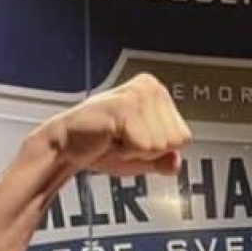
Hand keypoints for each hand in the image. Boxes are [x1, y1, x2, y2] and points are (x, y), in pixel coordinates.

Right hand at [38, 73, 190, 176]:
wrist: (67, 147)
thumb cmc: (103, 147)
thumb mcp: (144, 156)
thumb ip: (165, 160)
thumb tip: (175, 163)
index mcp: (159, 93)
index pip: (184, 137)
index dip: (158, 150)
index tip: (134, 140)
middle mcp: (151, 88)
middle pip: (176, 141)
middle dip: (149, 151)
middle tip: (123, 140)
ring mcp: (139, 95)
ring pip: (160, 145)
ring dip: (135, 151)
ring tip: (115, 138)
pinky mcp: (125, 107)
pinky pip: (143, 146)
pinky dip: (125, 152)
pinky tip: (109, 138)